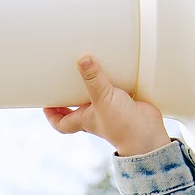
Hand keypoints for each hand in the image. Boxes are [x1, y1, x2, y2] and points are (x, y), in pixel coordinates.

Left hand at [44, 56, 170, 157]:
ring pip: (98, 97)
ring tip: (89, 66)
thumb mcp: (102, 99)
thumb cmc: (122, 126)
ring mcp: (112, 110)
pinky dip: (116, 81)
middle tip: (63, 78)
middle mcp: (95, 115)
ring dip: (94, 85)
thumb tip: (82, 59)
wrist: (148, 135)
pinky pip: (118, 91)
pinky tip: (116, 68)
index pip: (61, 122)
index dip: (51, 114)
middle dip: (70, 96)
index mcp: (84, 119)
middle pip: (77, 108)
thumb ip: (93, 79)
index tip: (45, 103)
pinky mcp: (127, 103)